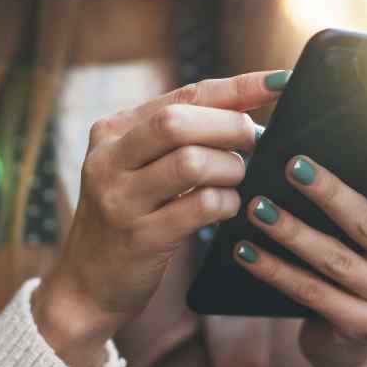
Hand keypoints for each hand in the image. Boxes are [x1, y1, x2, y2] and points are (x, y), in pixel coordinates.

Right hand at [31, 70, 287, 366]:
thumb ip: (181, 137)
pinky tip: (226, 208)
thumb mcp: (139, 168)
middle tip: (254, 144)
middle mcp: (108, 158)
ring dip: (230, 169)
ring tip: (236, 180)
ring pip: (192, 162)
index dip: (239, 86)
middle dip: (231, 128)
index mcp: (113, 130)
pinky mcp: (138, 237)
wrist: (86, 285)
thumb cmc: (129, 218)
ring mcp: (119, 199)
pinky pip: (199, 207)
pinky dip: (226, 202)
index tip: (280, 81)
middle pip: (181, 122)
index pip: (185, 94)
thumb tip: (249, 113)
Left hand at [232, 110, 366, 366]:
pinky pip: (309, 292)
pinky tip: (244, 249)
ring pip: (334, 259)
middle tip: (292, 164)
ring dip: (290, 231)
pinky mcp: (362, 329)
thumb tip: (341, 137)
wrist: (355, 349)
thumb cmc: (364, 268)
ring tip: (255, 206)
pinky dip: (273, 270)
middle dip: (328, 191)